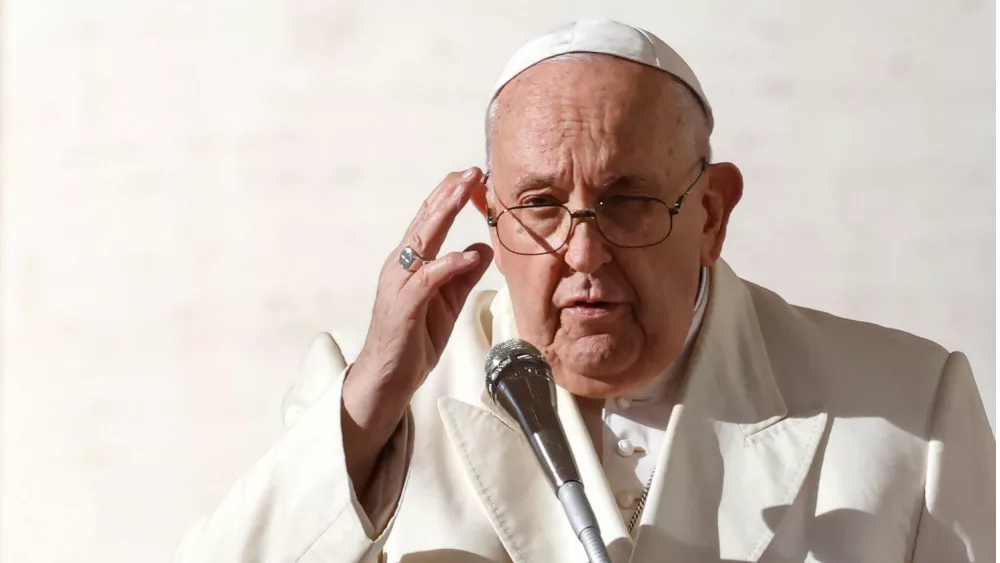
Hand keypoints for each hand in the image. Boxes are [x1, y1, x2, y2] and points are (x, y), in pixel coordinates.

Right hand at [342, 167, 492, 490]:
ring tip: (465, 191)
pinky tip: (466, 255)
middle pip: (426, 220)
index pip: (431, 220)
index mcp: (412, 262)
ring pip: (423, 240)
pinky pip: (428, 279)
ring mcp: (399, 283)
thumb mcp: (449, 301)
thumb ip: (464, 275)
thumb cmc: (415, 339)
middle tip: (472, 170)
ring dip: (444, 213)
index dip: (450, 195)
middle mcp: (401, 265)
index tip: (472, 174)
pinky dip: (448, 264)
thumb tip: (482, 247)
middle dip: (449, 192)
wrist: (390, 377)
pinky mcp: (403, 305)